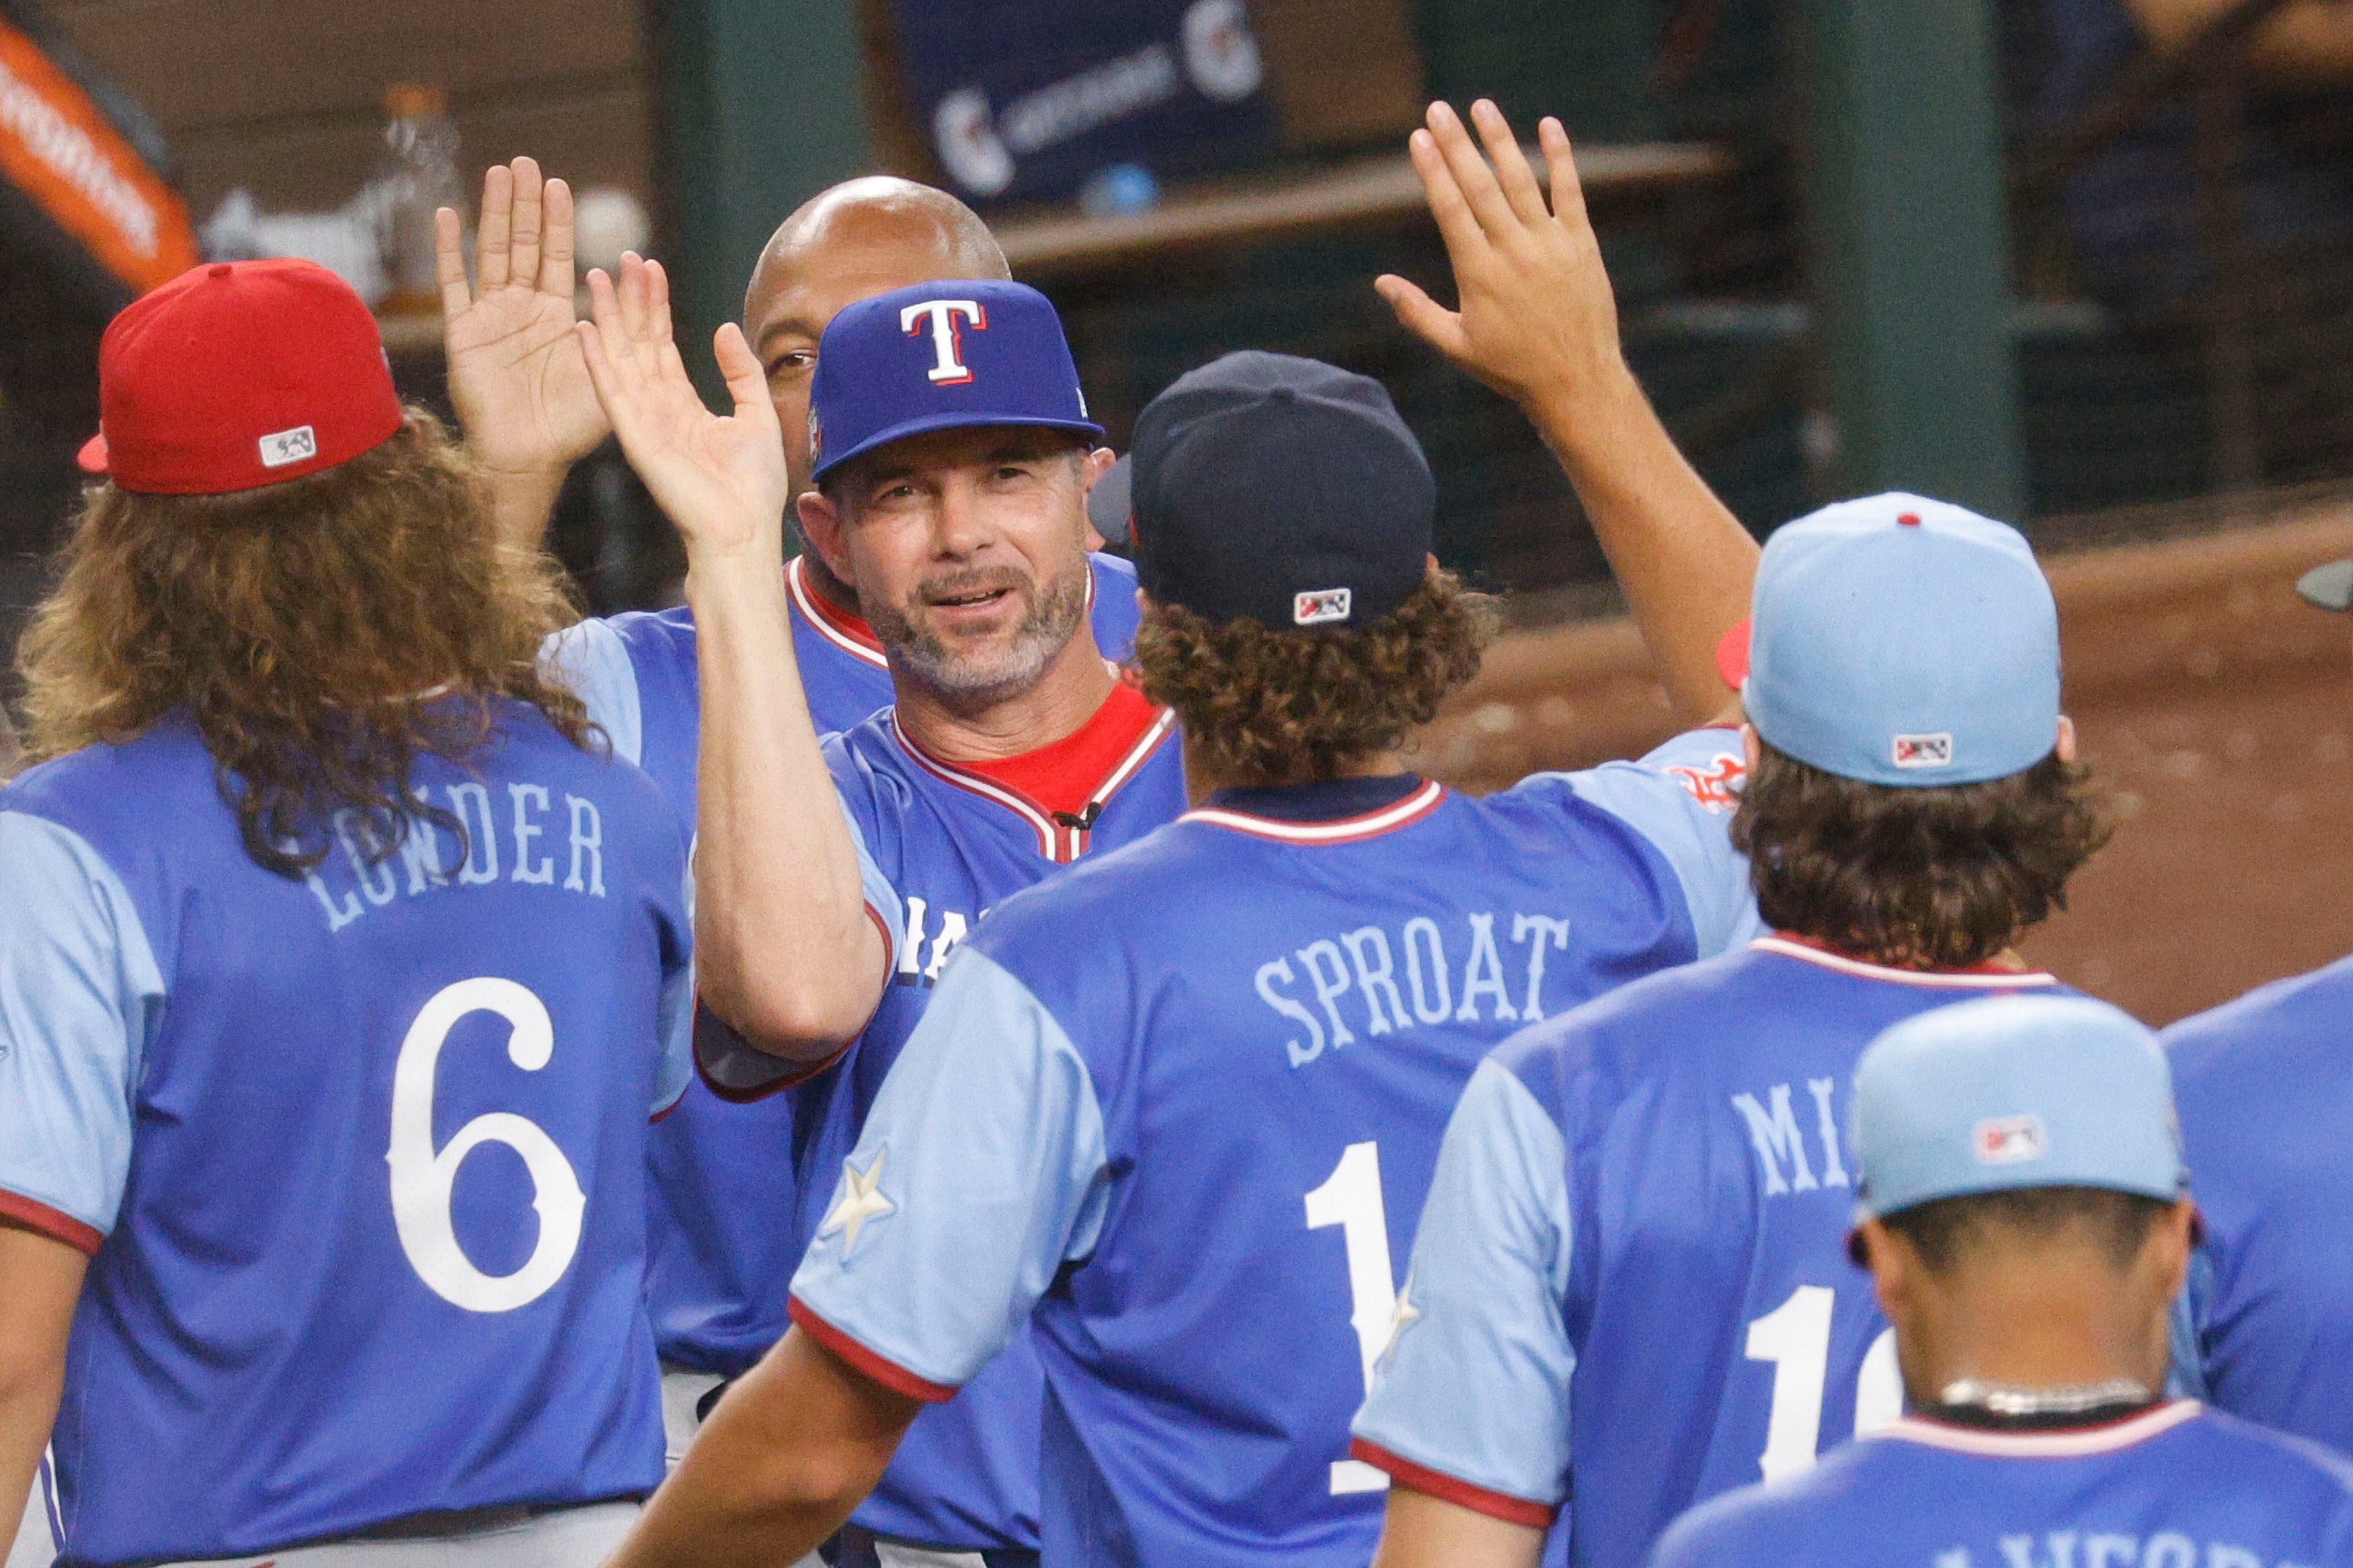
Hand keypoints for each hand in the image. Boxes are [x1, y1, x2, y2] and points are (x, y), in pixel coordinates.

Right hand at [437, 158, 608, 481]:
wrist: (530, 457)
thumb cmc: (573, 425)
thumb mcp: (611, 369)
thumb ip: (626, 325)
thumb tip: (644, 274)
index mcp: (558, 314)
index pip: (559, 256)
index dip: (558, 221)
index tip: (558, 183)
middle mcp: (523, 308)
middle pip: (524, 244)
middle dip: (525, 204)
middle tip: (525, 162)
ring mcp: (491, 317)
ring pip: (491, 252)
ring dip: (494, 213)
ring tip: (497, 173)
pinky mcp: (463, 333)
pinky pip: (454, 284)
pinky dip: (449, 250)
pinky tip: (447, 214)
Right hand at [577, 254, 789, 561]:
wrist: (743, 532)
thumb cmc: (753, 487)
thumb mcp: (757, 415)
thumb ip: (740, 372)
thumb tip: (724, 327)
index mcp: (683, 406)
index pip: (661, 346)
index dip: (654, 306)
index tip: (648, 267)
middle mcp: (656, 410)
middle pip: (636, 345)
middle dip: (627, 301)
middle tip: (619, 257)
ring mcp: (642, 423)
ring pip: (619, 359)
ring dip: (606, 318)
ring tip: (595, 277)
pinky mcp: (635, 438)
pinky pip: (612, 392)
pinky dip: (597, 360)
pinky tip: (584, 328)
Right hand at [1377, 101, 1629, 411]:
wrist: (1577, 382)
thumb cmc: (1511, 368)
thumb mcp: (1456, 346)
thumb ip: (1417, 312)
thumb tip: (1381, 283)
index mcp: (1479, 274)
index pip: (1451, 210)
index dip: (1433, 171)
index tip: (1418, 139)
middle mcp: (1513, 251)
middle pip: (1480, 187)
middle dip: (1456, 144)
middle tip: (1437, 110)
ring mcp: (1550, 244)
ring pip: (1521, 181)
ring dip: (1500, 140)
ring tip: (1481, 106)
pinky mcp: (1581, 244)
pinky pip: (1570, 191)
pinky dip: (1559, 157)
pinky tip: (1548, 126)